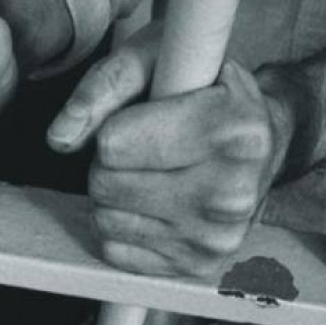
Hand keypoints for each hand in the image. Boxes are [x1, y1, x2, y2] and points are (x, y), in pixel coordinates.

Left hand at [47, 23, 293, 276]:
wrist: (265, 142)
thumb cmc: (208, 92)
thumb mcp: (161, 59)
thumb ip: (105, 86)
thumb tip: (60, 138)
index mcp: (234, 131)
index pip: (114, 145)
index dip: (114, 126)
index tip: (143, 118)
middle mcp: (233, 192)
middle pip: (106, 185)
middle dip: (110, 162)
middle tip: (145, 145)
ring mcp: (218, 237)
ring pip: (105, 220)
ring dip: (115, 194)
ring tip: (152, 171)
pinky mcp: (200, 265)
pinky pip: (116, 250)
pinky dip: (124, 225)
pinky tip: (154, 203)